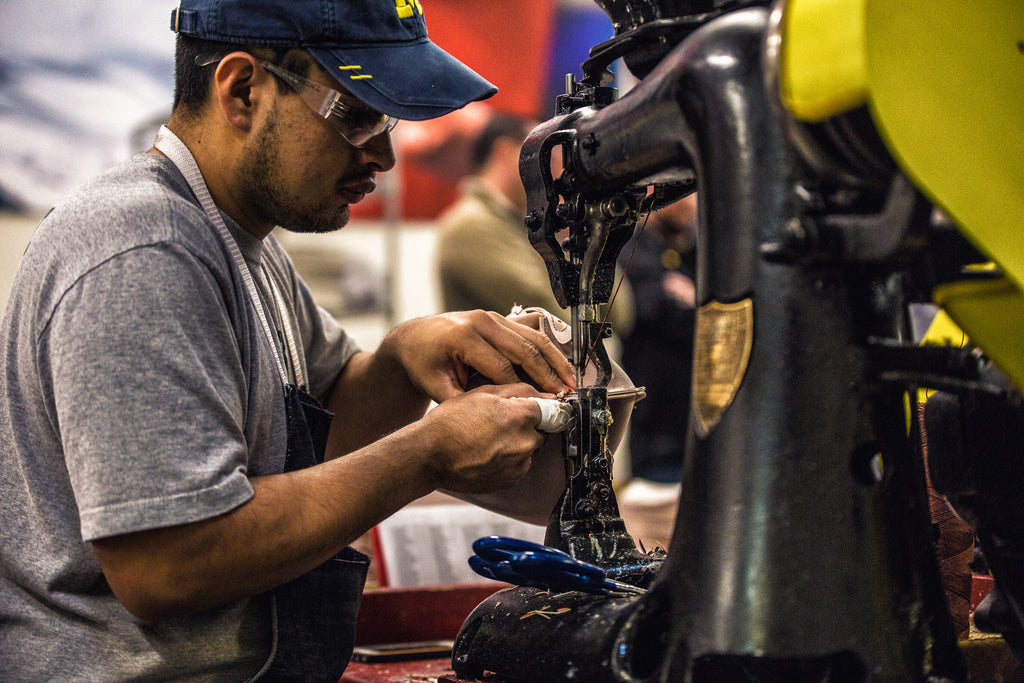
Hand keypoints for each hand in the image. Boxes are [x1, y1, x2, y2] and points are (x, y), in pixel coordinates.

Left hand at [382, 310, 575, 402]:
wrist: (414, 338)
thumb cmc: (423, 364)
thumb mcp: (436, 387)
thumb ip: (464, 403)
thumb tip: (495, 418)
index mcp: (464, 337)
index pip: (502, 368)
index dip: (522, 390)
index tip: (539, 407)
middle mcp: (481, 321)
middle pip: (524, 349)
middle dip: (548, 374)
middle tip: (566, 394)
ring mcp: (492, 316)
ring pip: (532, 337)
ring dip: (555, 359)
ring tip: (571, 380)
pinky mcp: (499, 318)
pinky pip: (529, 332)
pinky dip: (547, 349)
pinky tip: (560, 364)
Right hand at [421, 383, 549, 492]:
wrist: (429, 456)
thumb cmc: (450, 423)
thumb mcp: (483, 393)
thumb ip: (520, 390)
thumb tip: (544, 393)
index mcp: (520, 417)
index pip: (554, 410)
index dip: (544, 408)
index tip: (542, 409)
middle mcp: (525, 443)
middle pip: (544, 430)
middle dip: (530, 425)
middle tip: (504, 422)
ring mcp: (519, 465)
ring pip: (532, 449)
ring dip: (521, 442)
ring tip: (491, 438)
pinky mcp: (512, 480)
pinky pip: (521, 465)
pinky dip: (511, 458)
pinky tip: (489, 451)